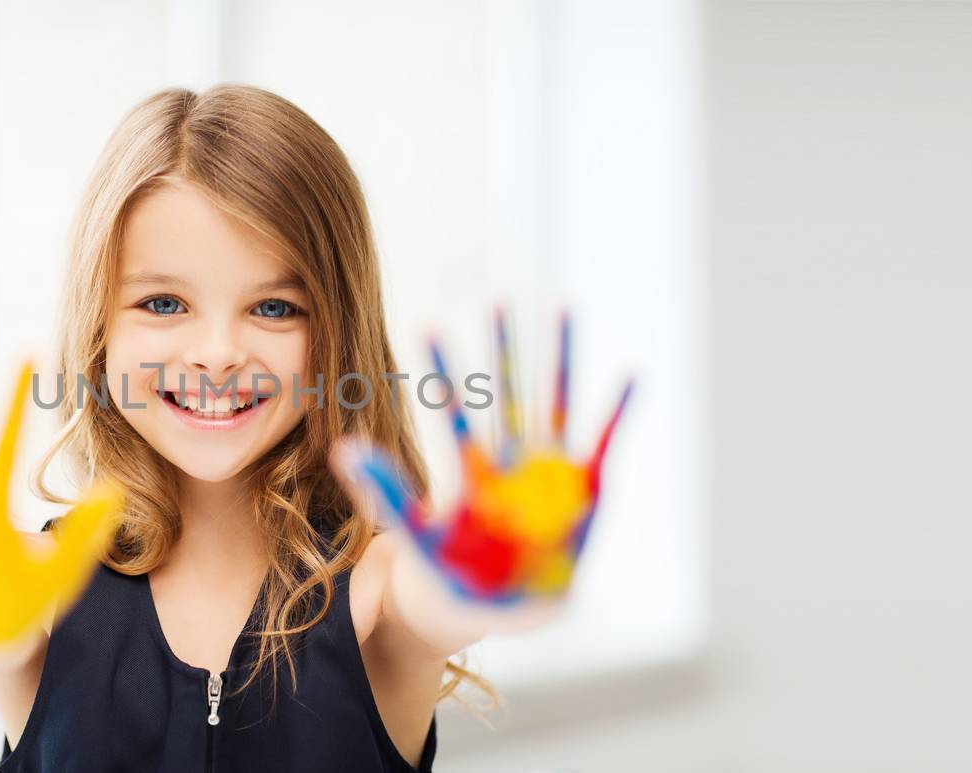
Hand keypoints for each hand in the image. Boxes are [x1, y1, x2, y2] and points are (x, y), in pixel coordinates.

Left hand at [331, 307, 632, 605]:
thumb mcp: (413, 534)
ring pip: (554, 401)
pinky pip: (603, 442)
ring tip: (560, 305)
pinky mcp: (585, 491)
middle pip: (507, 392)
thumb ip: (383, 492)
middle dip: (503, 347)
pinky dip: (617, 411)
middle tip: (496, 296)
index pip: (456, 412)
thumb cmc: (449, 574)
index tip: (429, 325)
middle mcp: (510, 462)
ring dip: (558, 356)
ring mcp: (549, 473)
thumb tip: (341, 448)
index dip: (445, 371)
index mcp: (471, 471)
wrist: (496, 611)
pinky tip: (630, 375)